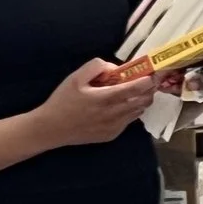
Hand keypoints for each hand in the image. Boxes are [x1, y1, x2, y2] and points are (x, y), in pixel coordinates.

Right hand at [35, 58, 158, 147]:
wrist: (51, 128)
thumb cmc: (63, 101)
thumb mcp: (75, 78)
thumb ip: (97, 67)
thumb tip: (116, 68)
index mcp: (106, 98)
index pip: (137, 88)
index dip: (148, 79)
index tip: (152, 72)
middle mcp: (114, 114)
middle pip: (144, 100)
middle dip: (149, 89)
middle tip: (147, 81)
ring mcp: (114, 127)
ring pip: (139, 111)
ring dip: (141, 100)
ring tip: (133, 92)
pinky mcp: (112, 135)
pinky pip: (129, 121)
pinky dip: (130, 111)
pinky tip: (119, 106)